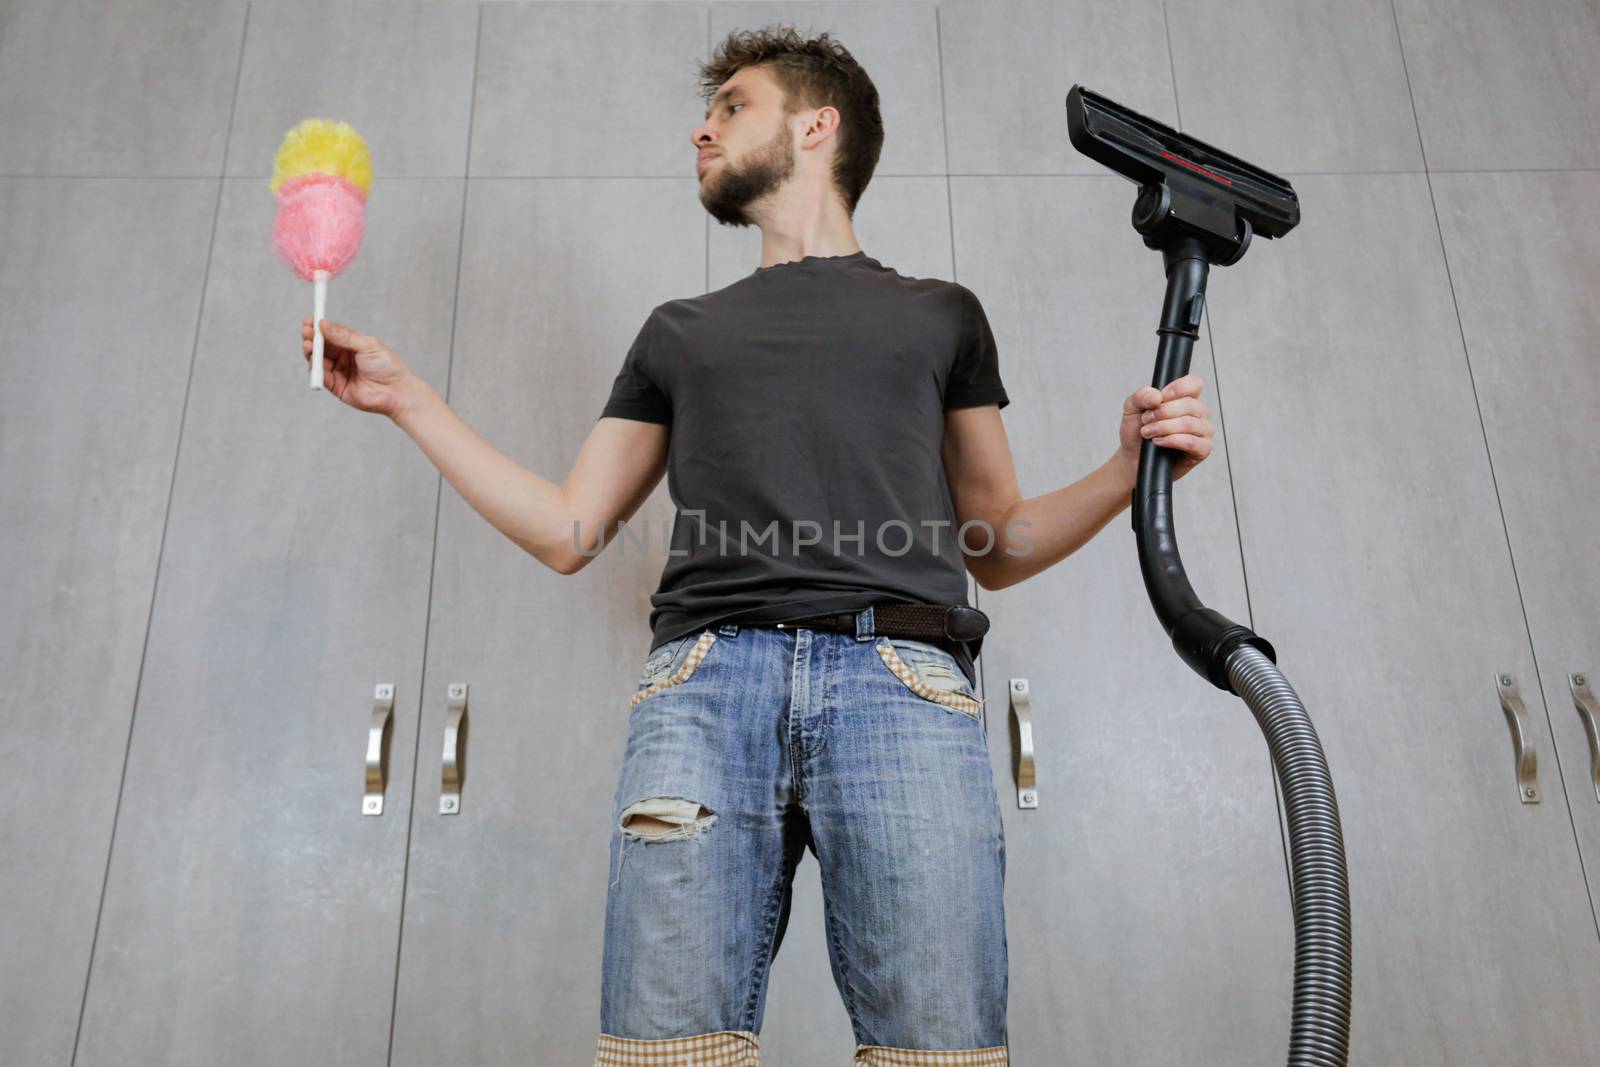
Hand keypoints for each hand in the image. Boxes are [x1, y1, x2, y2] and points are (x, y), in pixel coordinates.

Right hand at [301, 316, 417, 417]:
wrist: (397, 391)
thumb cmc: (387, 366)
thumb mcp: (367, 345)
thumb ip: (344, 336)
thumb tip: (323, 324)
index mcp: (351, 344)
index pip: (330, 333)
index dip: (318, 327)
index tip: (309, 320)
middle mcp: (343, 357)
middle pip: (321, 346)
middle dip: (311, 338)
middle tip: (307, 333)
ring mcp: (339, 372)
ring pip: (318, 361)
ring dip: (311, 353)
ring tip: (309, 345)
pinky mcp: (337, 387)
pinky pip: (322, 378)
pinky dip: (316, 371)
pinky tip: (315, 363)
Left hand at [1116, 373, 1213, 484]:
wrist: (1133, 458)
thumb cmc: (1137, 433)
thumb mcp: (1132, 409)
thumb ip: (1141, 396)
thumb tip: (1156, 396)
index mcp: (1186, 398)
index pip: (1194, 383)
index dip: (1178, 388)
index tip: (1160, 399)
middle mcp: (1198, 413)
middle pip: (1190, 404)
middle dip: (1163, 412)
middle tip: (1146, 420)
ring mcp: (1203, 431)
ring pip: (1189, 423)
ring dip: (1164, 427)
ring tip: (1148, 432)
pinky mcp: (1203, 449)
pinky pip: (1191, 442)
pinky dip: (1171, 440)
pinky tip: (1158, 442)